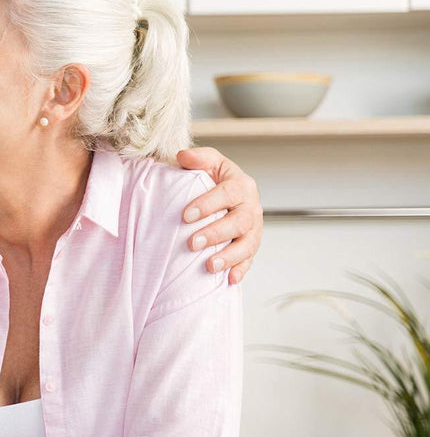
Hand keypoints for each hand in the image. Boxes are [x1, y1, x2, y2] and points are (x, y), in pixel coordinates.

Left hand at [176, 147, 262, 285]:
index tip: (186, 215)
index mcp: (241, 185)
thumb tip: (182, 156)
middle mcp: (251, 208)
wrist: (226, 195)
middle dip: (216, 234)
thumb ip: (198, 158)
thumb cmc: (213, 179)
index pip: (227, 194)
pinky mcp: (250, 245)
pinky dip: (241, 270)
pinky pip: (249, 260)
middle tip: (192, 243)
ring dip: (230, 256)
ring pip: (248, 244)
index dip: (208, 204)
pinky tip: (229, 280)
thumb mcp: (208, 163)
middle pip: (239, 222)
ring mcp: (253, 229)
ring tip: (210, 266)